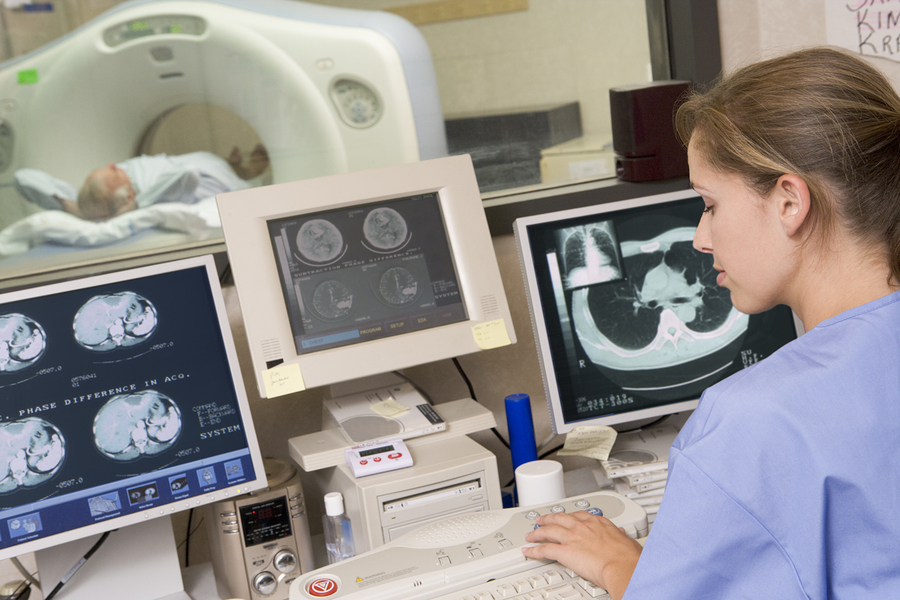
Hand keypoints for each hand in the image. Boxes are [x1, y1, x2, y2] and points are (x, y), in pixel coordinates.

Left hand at [522, 511, 641, 599]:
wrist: (621, 565)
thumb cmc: (627, 556)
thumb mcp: (626, 539)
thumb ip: (620, 534)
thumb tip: (622, 533)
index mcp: (597, 522)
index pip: (578, 515)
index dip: (568, 516)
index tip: (564, 518)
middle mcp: (581, 526)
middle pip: (558, 518)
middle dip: (548, 519)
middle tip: (541, 520)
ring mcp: (571, 537)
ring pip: (548, 531)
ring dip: (537, 533)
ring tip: (530, 535)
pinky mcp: (565, 551)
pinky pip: (544, 550)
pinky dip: (534, 550)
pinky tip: (528, 552)